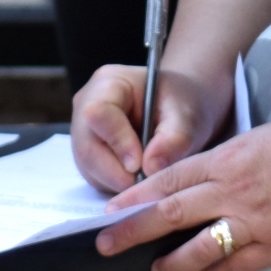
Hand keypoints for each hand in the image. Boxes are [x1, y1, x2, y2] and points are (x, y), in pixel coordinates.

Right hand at [70, 61, 225, 189]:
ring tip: (150, 177)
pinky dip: (119, 186)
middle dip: (118, 172)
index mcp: (109, 84)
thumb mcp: (187, 116)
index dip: (117, 142)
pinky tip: (142, 178)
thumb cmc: (180, 105)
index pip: (98, 114)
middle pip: (88, 147)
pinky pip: (96, 179)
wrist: (177, 111)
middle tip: (149, 183)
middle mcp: (86, 107)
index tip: (141, 164)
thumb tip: (151, 167)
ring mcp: (83, 134)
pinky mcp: (88, 157)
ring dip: (119, 182)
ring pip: (90, 168)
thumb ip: (174, 139)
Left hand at [93, 110, 270, 270]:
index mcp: (226, 158)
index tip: (113, 208)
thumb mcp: (257, 138)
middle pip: (169, 214)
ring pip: (199, 249)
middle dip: (132, 230)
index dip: (135, 197)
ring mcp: (254, 221)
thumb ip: (228, 162)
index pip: (167, 180)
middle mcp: (232, 191)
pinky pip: (237, 266)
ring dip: (172, 264)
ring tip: (157, 270)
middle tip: (106, 243)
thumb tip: (204, 183)